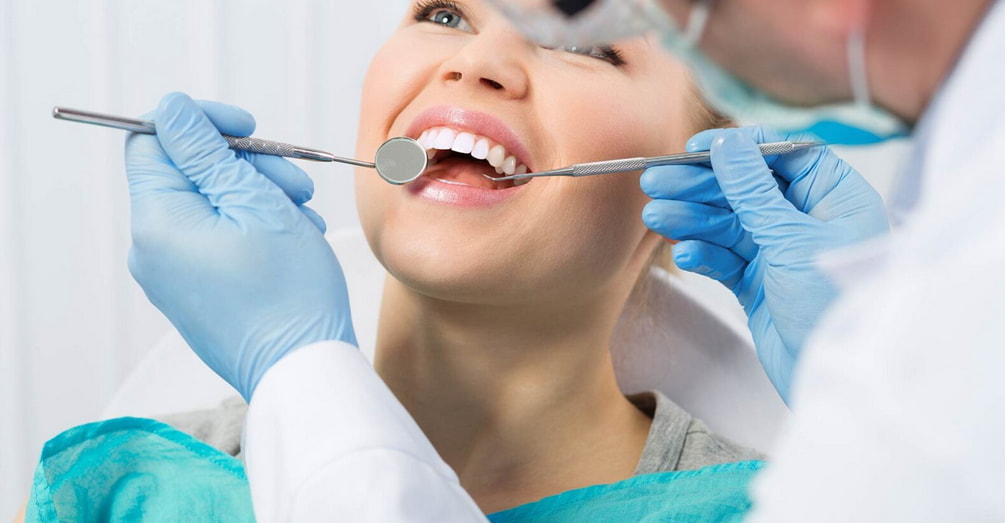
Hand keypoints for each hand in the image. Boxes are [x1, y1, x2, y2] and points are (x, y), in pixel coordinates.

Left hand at [125, 92, 356, 400]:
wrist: (302, 369)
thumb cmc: (288, 293)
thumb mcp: (254, 202)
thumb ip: (206, 151)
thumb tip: (171, 111)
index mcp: (157, 221)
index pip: (153, 139)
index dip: (200, 123)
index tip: (247, 127)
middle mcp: (151, 248)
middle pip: (186, 172)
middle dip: (243, 164)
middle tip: (293, 182)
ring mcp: (170, 274)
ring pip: (207, 203)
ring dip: (257, 195)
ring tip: (302, 215)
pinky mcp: (193, 291)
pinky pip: (214, 237)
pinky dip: (252, 226)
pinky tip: (291, 237)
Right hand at [640, 126, 887, 402]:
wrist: (830, 378)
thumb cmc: (833, 306)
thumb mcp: (791, 237)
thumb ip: (753, 190)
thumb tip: (729, 144)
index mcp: (835, 198)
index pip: (783, 156)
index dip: (738, 149)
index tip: (696, 148)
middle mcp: (808, 221)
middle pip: (746, 189)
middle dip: (700, 187)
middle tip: (656, 182)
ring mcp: (781, 253)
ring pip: (728, 225)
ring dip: (692, 220)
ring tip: (656, 217)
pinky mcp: (759, 284)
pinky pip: (724, 259)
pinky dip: (704, 254)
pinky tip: (686, 254)